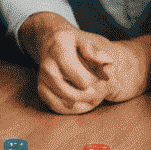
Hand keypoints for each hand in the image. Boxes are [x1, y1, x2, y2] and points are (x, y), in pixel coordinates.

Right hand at [19, 16, 150, 114]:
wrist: (53, 40)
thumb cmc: (78, 41)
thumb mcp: (92, 40)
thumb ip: (100, 51)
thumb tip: (110, 62)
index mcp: (62, 46)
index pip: (84, 79)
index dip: (99, 84)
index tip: (105, 79)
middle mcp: (47, 62)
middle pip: (78, 94)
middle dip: (93, 94)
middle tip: (101, 89)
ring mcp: (42, 77)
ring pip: (68, 104)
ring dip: (85, 104)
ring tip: (93, 95)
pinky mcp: (40, 90)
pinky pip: (58, 109)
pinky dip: (73, 109)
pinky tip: (83, 102)